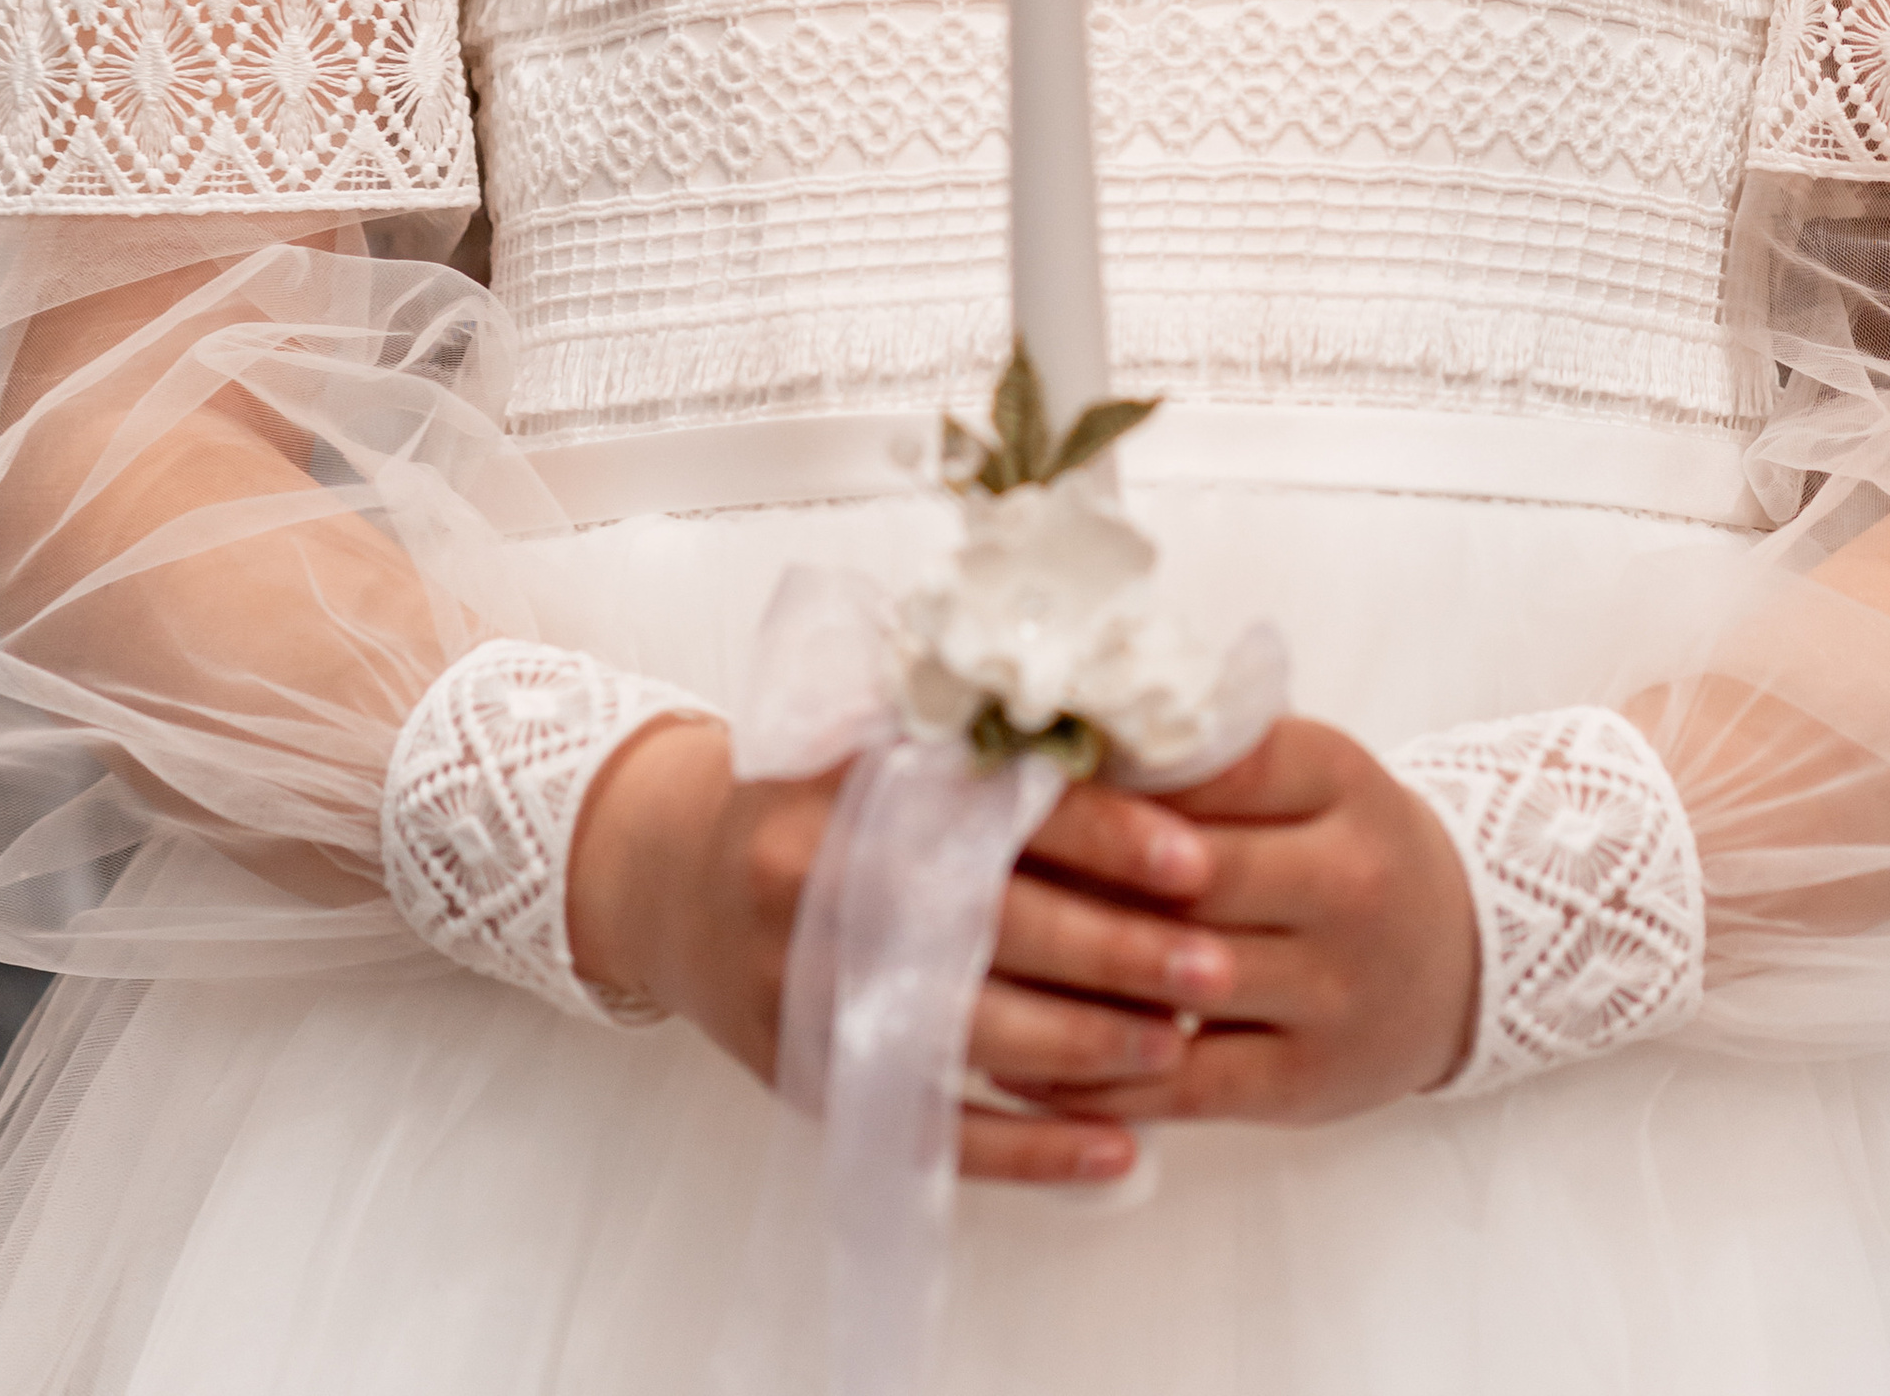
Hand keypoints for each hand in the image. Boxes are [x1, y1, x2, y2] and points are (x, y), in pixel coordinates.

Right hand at [566, 716, 1217, 1184]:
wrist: (672, 874)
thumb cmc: (814, 795)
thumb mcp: (884, 740)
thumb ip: (990, 751)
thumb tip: (1149, 757)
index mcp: (859, 785)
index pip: (1005, 811)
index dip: (1108, 835)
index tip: (1198, 858)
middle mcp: (829, 883)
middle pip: (998, 928)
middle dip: (1121, 953)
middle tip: (1217, 966)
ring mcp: (816, 991)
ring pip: (974, 1034)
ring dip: (1089, 1051)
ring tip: (1179, 1045)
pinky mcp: (816, 1077)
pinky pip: (937, 1129)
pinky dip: (1033, 1149)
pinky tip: (1117, 1149)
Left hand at [997, 718, 1480, 1130]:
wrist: (1464, 954)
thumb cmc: (1346, 844)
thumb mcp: (1305, 773)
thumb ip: (1208, 757)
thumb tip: (1061, 740)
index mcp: (1338, 777)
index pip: (1209, 764)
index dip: (1102, 772)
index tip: (1007, 770)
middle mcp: (1345, 881)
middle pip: (1187, 871)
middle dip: (1072, 867)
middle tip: (966, 861)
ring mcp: (1331, 988)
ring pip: (1176, 976)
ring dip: (1066, 969)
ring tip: (966, 955)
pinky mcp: (1304, 1079)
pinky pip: (1181, 1083)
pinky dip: (1092, 1075)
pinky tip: (1016, 1059)